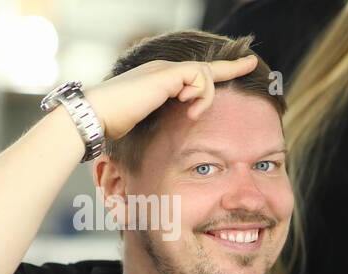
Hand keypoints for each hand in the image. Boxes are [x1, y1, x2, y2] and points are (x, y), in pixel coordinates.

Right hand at [82, 55, 258, 140]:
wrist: (94, 117)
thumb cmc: (111, 127)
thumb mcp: (143, 126)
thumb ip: (161, 124)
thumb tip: (173, 136)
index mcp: (159, 82)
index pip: (194, 74)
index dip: (218, 71)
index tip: (240, 67)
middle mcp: (164, 71)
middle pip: (206, 68)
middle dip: (231, 66)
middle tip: (253, 63)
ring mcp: (165, 70)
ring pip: (205, 73)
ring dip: (205, 96)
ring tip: (191, 113)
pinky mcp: (166, 75)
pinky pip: (199, 77)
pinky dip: (200, 94)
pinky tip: (187, 106)